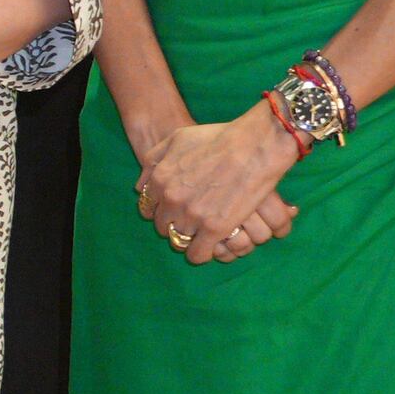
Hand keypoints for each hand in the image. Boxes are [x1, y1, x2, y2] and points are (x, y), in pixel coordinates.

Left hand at [137, 102, 301, 260]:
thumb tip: (141, 186)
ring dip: (189, 238)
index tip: (173, 210)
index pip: (148, 208)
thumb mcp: (176, 139)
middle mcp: (171, 201)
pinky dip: (200, 253)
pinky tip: (209, 245)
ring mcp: (192, 216)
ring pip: (179, 241)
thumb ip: (154, 161)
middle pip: (163, 226)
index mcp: (160, 180)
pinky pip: (198, 254)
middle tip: (191, 219)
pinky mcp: (214, 229)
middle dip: (174, 224)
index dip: (160, 210)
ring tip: (202, 232)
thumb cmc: (218, 138)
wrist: (253, 146)